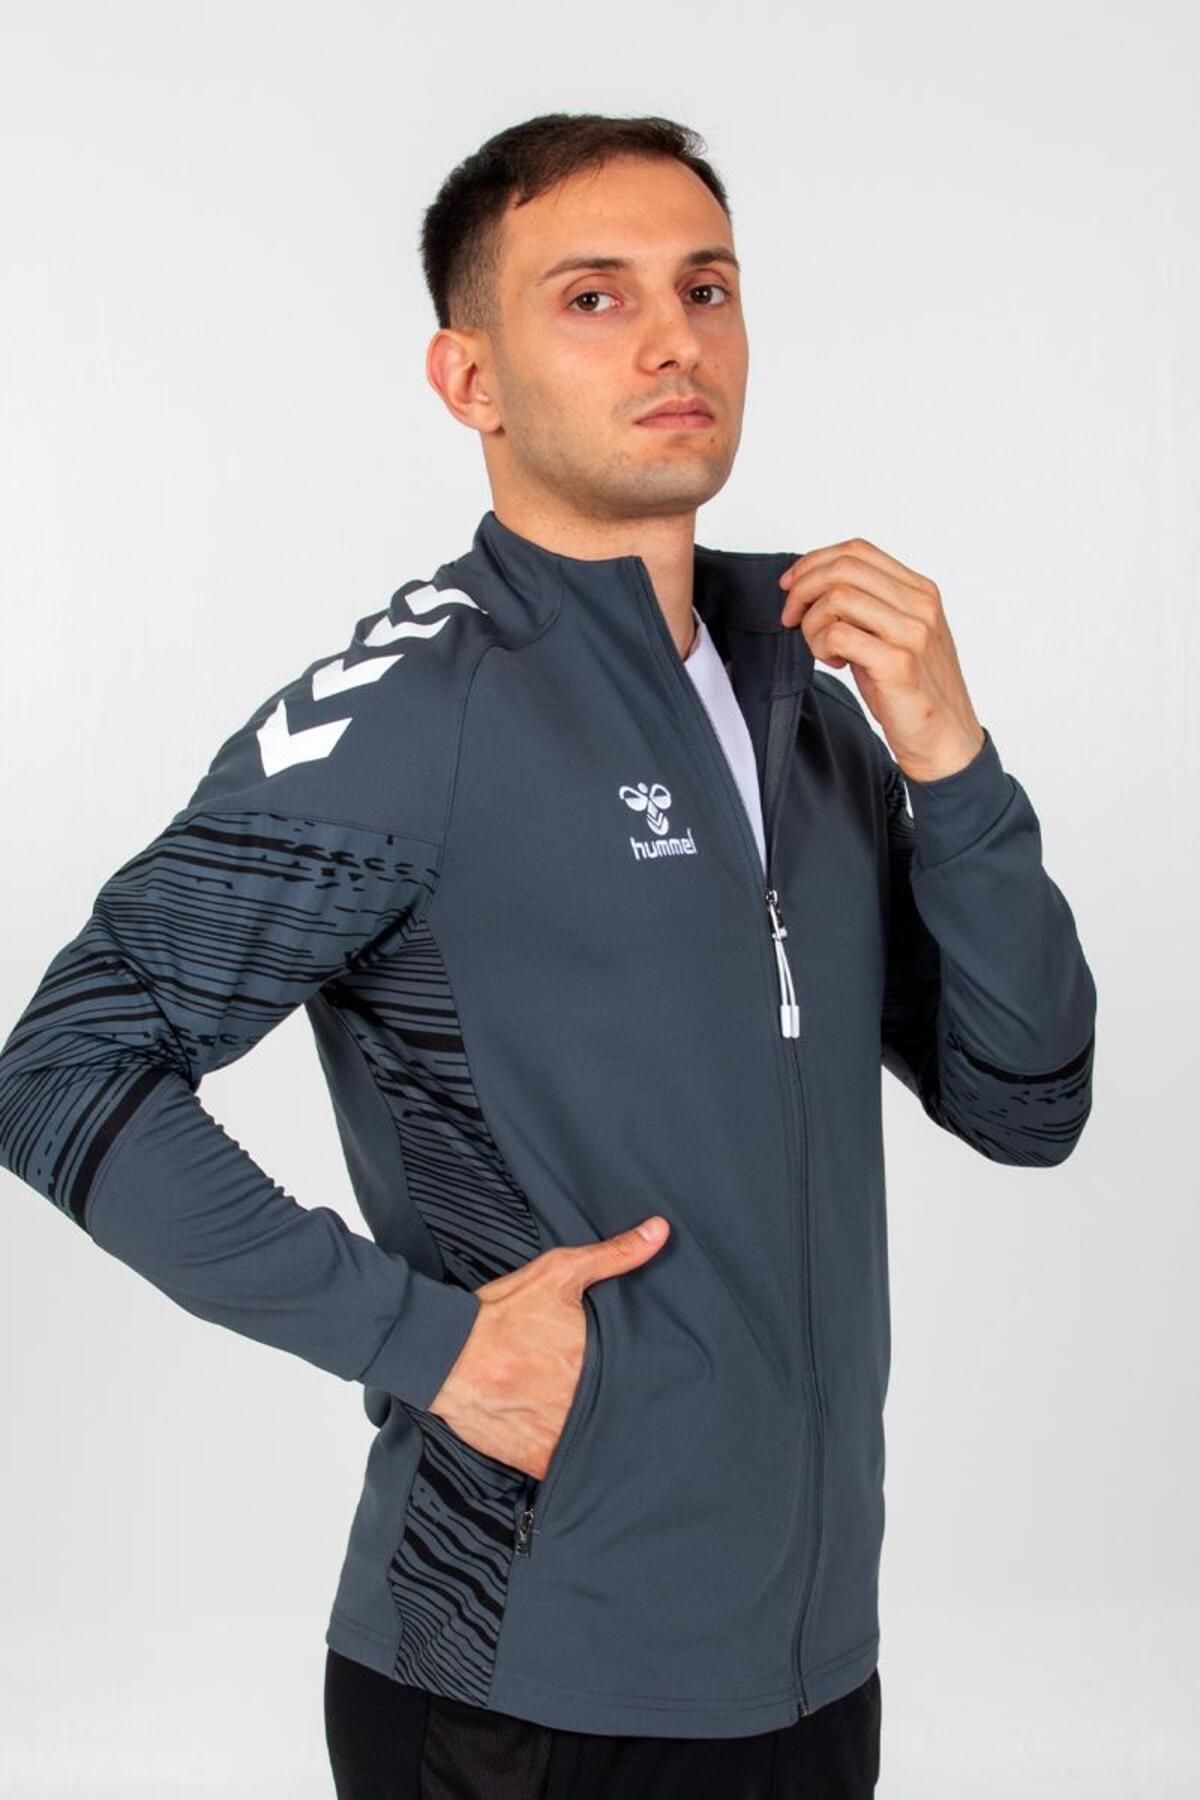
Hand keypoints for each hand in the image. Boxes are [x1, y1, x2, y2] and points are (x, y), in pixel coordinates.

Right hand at [426, 1215, 670, 1479]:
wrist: (442, 1354)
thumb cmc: (499, 1313)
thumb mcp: (557, 1272)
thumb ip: (614, 1255)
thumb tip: (660, 1231)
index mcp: (593, 1356)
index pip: (638, 1370)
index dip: (641, 1370)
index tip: (635, 1367)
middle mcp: (582, 1398)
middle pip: (617, 1405)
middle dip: (618, 1399)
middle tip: (604, 1390)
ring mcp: (560, 1432)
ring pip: (596, 1439)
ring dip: (595, 1430)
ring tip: (587, 1418)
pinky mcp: (535, 1458)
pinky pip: (565, 1467)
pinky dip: (567, 1457)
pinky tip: (564, 1443)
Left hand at [777, 537, 986, 783]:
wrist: (944, 740)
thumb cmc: (912, 692)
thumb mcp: (892, 636)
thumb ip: (867, 607)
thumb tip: (812, 587)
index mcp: (920, 591)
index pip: (857, 551)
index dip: (814, 562)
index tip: (791, 586)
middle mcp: (920, 605)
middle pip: (843, 569)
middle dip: (803, 590)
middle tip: (791, 618)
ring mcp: (912, 632)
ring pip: (837, 598)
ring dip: (813, 624)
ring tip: (822, 649)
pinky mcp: (898, 662)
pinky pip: (838, 635)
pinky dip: (822, 647)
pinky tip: (836, 663)